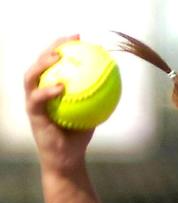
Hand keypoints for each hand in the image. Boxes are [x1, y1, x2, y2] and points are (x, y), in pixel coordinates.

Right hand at [24, 36, 94, 176]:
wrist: (68, 158)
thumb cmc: (79, 135)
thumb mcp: (93, 111)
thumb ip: (98, 95)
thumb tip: (116, 80)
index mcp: (50, 88)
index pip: (54, 63)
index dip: (64, 46)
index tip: (79, 38)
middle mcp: (38, 91)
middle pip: (39, 63)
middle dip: (51, 47)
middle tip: (68, 41)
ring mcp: (33, 102)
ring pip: (31, 77)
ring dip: (42, 64)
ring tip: (57, 57)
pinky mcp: (32, 115)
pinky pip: (37, 99)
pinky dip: (47, 92)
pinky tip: (60, 87)